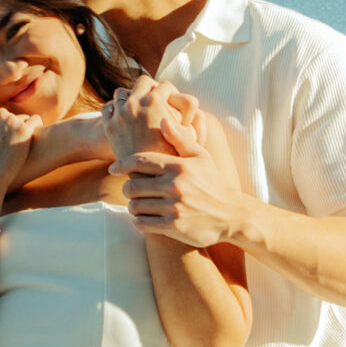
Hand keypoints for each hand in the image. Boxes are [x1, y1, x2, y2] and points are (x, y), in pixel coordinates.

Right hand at [0, 107, 39, 203]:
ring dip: (23, 127)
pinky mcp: (25, 130)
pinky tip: (34, 136)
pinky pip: (36, 120)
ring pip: (22, 118)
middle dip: (9, 126)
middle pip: (8, 116)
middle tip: (11, 142)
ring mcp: (12, 121)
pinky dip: (36, 125)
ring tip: (23, 141)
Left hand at [103, 76, 204, 163]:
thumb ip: (189, 116)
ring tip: (137, 108)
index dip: (172, 93)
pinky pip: (108, 107)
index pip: (165, 85)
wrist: (149, 180)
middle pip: (143, 81)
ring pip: (121, 92)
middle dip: (150, 88)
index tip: (172, 101)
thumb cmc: (175, 159)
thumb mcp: (190, 138)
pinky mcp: (108, 127)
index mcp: (156, 102)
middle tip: (154, 100)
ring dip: (130, 97)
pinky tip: (123, 119)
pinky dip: (114, 109)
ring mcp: (119, 114)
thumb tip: (182, 101)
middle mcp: (135, 103)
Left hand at [119, 144, 243, 249]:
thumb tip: (163, 119)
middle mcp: (175, 186)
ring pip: (135, 206)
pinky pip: (142, 223)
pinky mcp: (173, 227)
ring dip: (134, 205)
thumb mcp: (201, 157)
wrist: (232, 216)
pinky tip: (144, 217)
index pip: (140, 161)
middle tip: (131, 189)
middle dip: (128, 188)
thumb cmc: (213, 183)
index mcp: (179, 166)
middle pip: (132, 186)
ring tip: (139, 203)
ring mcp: (173, 208)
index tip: (113, 168)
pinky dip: (139, 220)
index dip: (122, 164)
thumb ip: (180, 138)